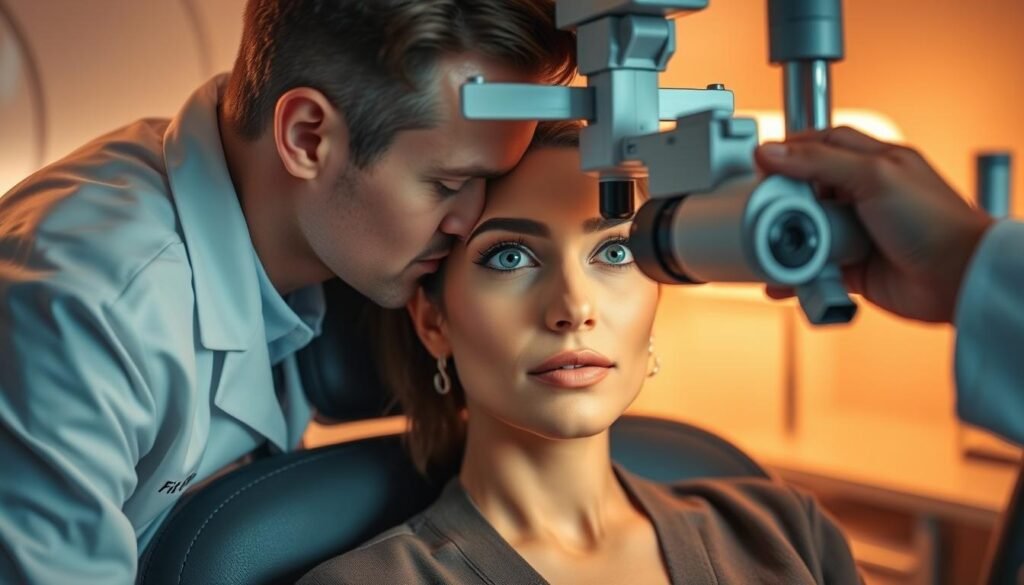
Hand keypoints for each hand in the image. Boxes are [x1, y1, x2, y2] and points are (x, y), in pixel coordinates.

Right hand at [754, 126, 993, 322]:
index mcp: (874, 161)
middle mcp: (864, 195)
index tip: (761, 163)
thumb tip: (771, 151)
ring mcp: (857, 232)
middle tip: (762, 207)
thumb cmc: (934, 221)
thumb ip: (819, 161)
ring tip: (771, 245)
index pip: (821, 144)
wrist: (957, 278)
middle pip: (807, 189)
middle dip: (782, 199)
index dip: (790, 150)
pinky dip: (797, 275)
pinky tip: (785, 279)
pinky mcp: (853, 267)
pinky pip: (814, 269)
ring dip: (788, 240)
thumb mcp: (874, 176)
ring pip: (808, 231)